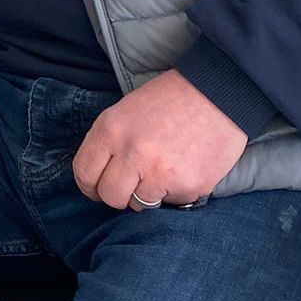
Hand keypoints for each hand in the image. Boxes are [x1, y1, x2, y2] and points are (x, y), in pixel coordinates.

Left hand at [72, 69, 246, 209]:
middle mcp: (133, 153)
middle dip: (117, 195)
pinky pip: (171, 203)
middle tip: (130, 184)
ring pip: (139, 205)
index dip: (89, 185)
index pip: (84, 173)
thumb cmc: (168, 101)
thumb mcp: (125, 111)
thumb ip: (109, 143)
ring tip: (160, 171)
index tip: (98, 187)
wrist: (217, 95)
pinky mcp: (188, 187)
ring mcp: (161, 173)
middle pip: (110, 196)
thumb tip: (98, 177)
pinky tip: (182, 169)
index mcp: (111, 130)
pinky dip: (173, 192)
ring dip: (146, 194)